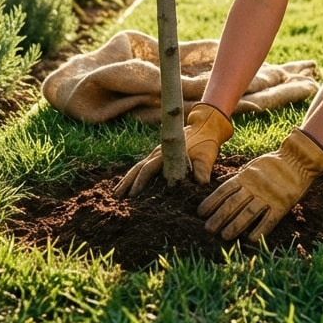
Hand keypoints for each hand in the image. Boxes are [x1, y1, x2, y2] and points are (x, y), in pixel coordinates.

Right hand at [116, 102, 232, 196]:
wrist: (205, 126)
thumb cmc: (206, 143)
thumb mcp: (206, 156)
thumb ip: (202, 170)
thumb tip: (201, 184)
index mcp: (167, 153)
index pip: (149, 168)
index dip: (141, 182)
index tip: (133, 195)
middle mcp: (158, 153)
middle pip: (138, 168)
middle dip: (127, 182)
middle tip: (117, 197)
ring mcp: (156, 153)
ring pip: (138, 167)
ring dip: (127, 179)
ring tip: (116, 193)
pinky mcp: (158, 155)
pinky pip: (142, 166)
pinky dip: (133, 175)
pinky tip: (128, 184)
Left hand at [198, 127, 322, 242]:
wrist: (298, 160)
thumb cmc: (273, 163)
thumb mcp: (252, 165)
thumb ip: (238, 176)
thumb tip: (221, 184)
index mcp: (245, 176)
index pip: (224, 191)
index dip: (211, 202)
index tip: (200, 213)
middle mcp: (254, 186)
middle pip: (233, 204)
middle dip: (219, 217)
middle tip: (208, 229)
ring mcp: (268, 195)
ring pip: (248, 213)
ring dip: (235, 226)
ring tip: (224, 236)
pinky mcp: (282, 204)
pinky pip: (269, 219)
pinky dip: (260, 230)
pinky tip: (250, 239)